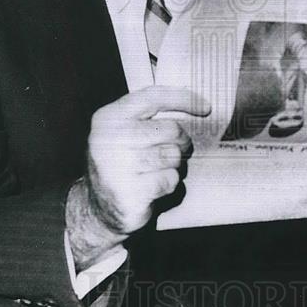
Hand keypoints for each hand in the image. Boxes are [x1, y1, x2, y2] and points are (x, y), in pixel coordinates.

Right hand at [66, 86, 209, 269]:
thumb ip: (149, 116)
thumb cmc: (122, 165)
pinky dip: (168, 184)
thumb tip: (196, 105)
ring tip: (157, 170)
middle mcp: (109, 139)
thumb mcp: (124, 133)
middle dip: (181, 141)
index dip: (184, 99)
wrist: (100, 210)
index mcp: (108, 118)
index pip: (153, 97)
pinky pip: (169, 179)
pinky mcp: (129, 192)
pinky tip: (153, 187)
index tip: (206, 107)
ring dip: (173, 165)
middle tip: (174, 151)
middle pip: (171, 129)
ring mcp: (116, 167)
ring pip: (172, 155)